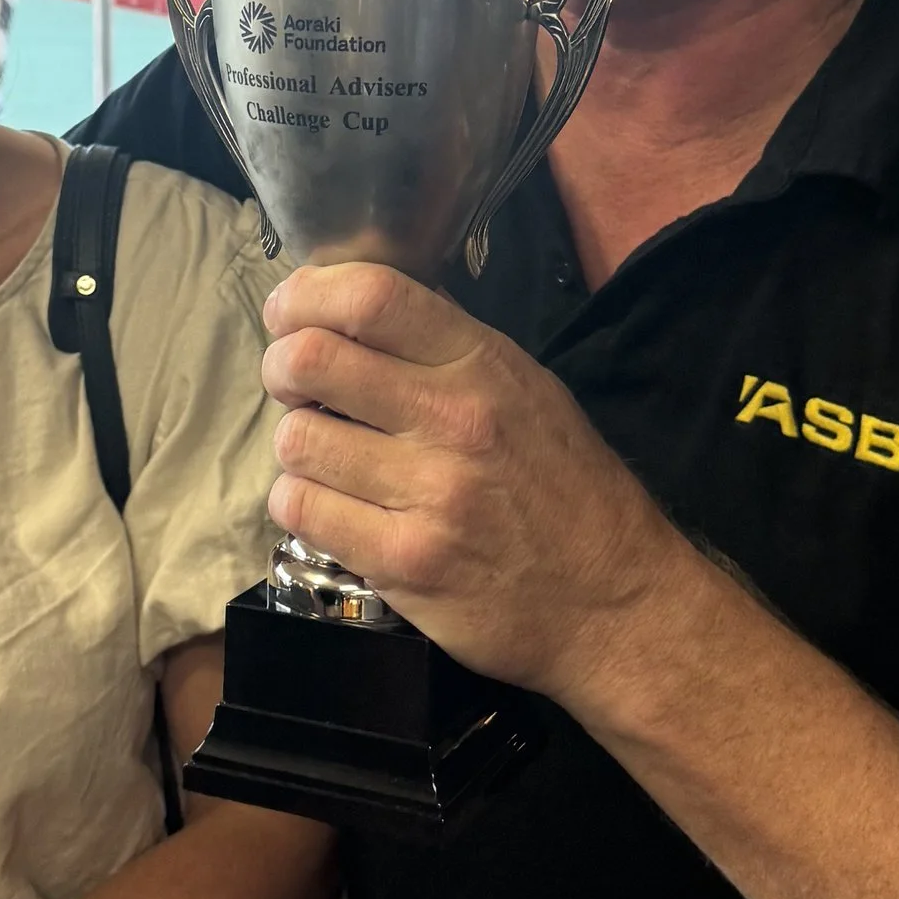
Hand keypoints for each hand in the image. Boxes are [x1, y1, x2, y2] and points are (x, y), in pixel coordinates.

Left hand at [261, 263, 674, 698]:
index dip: (307, 295)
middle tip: (295, 388)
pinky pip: (303, 510)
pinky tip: (334, 509)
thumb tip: (357, 309)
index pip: (372, 296)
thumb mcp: (527, 391)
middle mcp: (453, 419)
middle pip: (312, 360)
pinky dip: (303, 505)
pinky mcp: (402, 563)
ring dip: (298, 446)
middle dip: (283, 368)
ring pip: (296, 440)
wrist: (614, 603)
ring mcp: (427, 494)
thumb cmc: (566, 491)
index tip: (288, 313)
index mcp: (483, 366)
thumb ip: (446, 350)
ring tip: (328, 459)